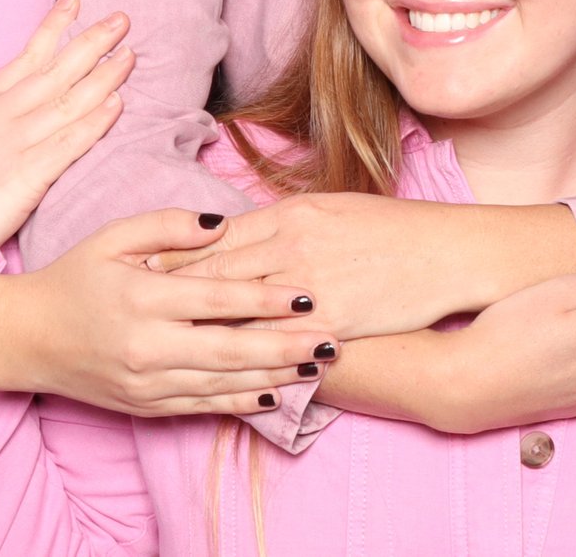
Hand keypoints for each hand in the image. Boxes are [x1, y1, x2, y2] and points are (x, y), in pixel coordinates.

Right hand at [0, 0, 133, 264]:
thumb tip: (6, 110)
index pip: (24, 59)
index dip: (53, 28)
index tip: (75, 1)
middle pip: (53, 70)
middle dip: (90, 41)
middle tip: (122, 18)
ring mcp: (9, 145)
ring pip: (66, 101)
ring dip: (103, 76)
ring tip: (130, 55)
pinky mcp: (21, 178)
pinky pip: (66, 144)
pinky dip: (93, 122)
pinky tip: (117, 106)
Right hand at [0, 207, 335, 415]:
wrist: (27, 338)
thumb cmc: (75, 278)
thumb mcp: (114, 237)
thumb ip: (169, 225)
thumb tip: (222, 223)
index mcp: (142, 298)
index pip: (218, 299)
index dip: (267, 299)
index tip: (309, 295)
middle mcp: (147, 346)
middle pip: (231, 349)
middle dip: (285, 346)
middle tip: (331, 340)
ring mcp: (146, 383)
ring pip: (223, 384)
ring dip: (274, 377)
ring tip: (317, 367)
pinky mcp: (145, 407)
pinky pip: (201, 407)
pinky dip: (240, 403)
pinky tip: (275, 394)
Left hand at [154, 192, 575, 338]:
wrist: (449, 252)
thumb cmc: (395, 228)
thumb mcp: (335, 208)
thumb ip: (286, 220)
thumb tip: (243, 231)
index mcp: (292, 213)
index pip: (218, 237)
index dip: (176, 255)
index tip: (137, 267)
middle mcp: (293, 244)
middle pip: (217, 271)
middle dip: (170, 290)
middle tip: (126, 304)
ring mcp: (311, 284)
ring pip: (240, 308)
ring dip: (197, 324)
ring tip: (157, 339)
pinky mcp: (331, 321)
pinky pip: (278, 342)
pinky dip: (246, 354)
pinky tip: (219, 368)